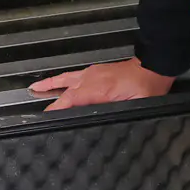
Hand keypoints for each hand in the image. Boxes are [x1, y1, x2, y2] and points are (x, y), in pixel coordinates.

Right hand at [30, 58, 175, 110]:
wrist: (154, 67)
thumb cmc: (148, 87)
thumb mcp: (136, 105)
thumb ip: (116, 114)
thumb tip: (99, 122)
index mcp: (99, 89)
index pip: (71, 100)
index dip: (57, 109)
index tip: (46, 118)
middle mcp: (92, 79)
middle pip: (65, 91)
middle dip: (50, 101)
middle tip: (36, 112)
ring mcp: (92, 73)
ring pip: (66, 80)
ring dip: (50, 85)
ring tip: (34, 89)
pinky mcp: (95, 72)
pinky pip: (72, 76)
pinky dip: (60, 79)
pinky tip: (55, 82)